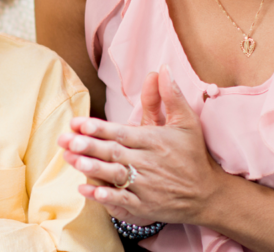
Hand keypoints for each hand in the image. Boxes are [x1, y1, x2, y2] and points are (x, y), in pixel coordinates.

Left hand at [57, 65, 224, 225]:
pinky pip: (121, 201)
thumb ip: (171, 96)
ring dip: (92, 169)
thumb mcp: (187, 122)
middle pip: (113, 153)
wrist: (209, 195)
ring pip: (115, 176)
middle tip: (64, 140)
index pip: (122, 133)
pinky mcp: (145, 205)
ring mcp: (146, 186)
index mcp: (155, 141)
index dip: (100, 128)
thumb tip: (163, 68)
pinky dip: (103, 197)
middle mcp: (148, 163)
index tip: (80, 123)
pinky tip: (84, 190)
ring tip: (70, 160)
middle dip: (88, 146)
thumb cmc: (193, 154)